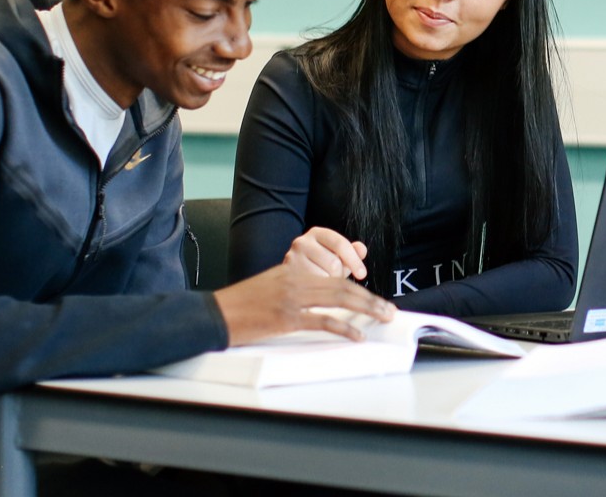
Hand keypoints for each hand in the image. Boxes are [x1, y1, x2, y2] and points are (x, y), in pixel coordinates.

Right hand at [213, 264, 394, 345]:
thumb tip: (318, 297)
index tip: (374, 299)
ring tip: (381, 317)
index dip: (358, 288)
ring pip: (338, 300)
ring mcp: (291, 300)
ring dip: (365, 309)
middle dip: (370, 299)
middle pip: (342, 288)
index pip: (334, 277)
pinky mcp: (286, 319)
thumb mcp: (270, 285)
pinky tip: (356, 335)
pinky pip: (322, 321)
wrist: (217, 313)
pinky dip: (343, 328)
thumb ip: (294, 286)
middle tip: (388, 310)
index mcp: (293, 271)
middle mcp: (295, 281)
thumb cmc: (241, 304)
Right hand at [282, 227, 368, 280]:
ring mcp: (292, 257)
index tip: (362, 274)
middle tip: (332, 278)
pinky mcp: (287, 274)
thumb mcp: (336, 257)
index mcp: (317, 233)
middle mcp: (302, 242)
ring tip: (321, 282)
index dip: (354, 260)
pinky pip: (313, 287)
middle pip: (334, 263)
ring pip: (324, 276)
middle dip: (339, 275)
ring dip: (328, 283)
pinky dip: (317, 291)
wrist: (288, 280)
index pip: (340, 243)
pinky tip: (312, 288)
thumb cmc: (317, 266)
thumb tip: (361, 250)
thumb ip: (351, 252)